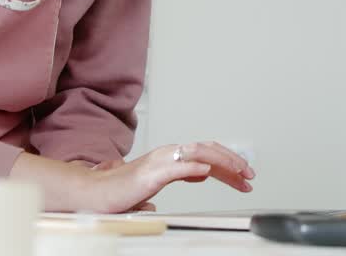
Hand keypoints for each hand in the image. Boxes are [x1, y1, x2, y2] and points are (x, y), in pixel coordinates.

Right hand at [87, 141, 255, 213]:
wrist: (95, 194)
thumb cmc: (122, 191)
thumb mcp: (159, 182)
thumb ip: (181, 175)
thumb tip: (201, 173)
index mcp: (171, 156)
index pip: (207, 155)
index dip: (229, 164)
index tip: (245, 176)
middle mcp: (169, 153)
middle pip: (209, 150)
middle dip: (233, 161)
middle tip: (251, 174)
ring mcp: (161, 161)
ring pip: (200, 153)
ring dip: (223, 162)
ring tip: (240, 171)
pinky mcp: (152, 173)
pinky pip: (180, 166)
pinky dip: (197, 166)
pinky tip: (210, 171)